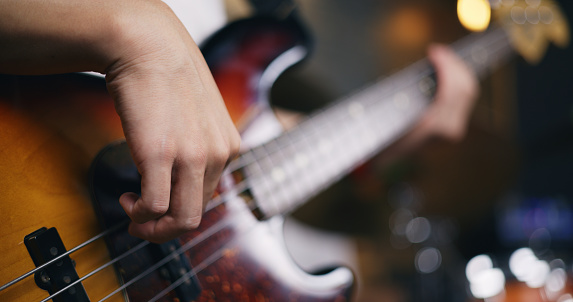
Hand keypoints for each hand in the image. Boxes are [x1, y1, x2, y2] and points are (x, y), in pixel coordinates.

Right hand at [105, 2, 240, 242]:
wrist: (148, 45)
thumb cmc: (169, 75)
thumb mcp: (201, 115)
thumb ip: (200, 143)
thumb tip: (181, 171)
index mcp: (229, 146)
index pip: (209, 197)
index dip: (182, 209)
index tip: (161, 208)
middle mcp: (218, 155)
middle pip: (197, 215)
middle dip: (167, 229)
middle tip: (143, 223)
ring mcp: (192, 156)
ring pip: (181, 220)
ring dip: (154, 228)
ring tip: (134, 215)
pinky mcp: (160, 155)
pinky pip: (154, 206)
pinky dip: (139, 214)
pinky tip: (128, 200)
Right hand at [374, 44, 477, 164]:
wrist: (388, 160)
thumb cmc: (384, 134)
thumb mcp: (390, 112)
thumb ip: (407, 91)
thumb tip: (425, 65)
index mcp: (433, 125)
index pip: (451, 88)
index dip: (445, 64)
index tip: (433, 50)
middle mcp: (449, 128)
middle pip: (466, 87)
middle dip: (455, 63)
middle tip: (439, 50)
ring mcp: (454, 129)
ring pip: (469, 91)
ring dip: (458, 70)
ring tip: (442, 57)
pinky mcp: (456, 127)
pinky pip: (464, 97)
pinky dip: (457, 79)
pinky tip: (446, 69)